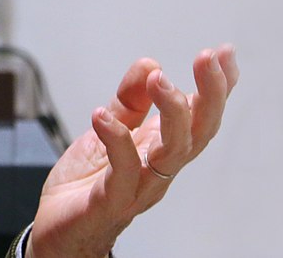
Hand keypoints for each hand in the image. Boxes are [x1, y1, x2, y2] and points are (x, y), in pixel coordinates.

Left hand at [25, 44, 238, 257]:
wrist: (57, 230)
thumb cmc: (86, 183)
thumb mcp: (106, 129)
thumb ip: (128, 100)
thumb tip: (150, 64)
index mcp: (161, 148)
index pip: (200, 116)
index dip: (217, 87)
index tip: (224, 52)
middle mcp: (159, 168)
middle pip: (199, 132)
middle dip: (209, 94)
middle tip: (205, 59)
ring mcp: (139, 186)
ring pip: (174, 152)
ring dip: (173, 112)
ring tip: (159, 79)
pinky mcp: (111, 202)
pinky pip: (123, 172)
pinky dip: (116, 141)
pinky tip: (101, 116)